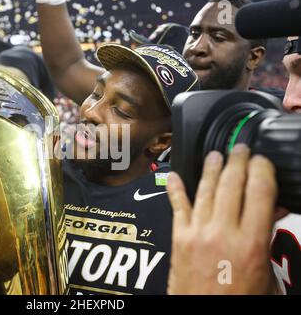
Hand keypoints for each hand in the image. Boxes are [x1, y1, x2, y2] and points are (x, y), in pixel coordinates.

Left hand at [166, 144, 277, 293]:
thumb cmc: (238, 299)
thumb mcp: (266, 275)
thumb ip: (267, 239)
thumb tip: (272, 211)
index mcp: (251, 242)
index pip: (260, 191)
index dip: (262, 169)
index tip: (263, 161)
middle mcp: (223, 232)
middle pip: (232, 184)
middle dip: (238, 161)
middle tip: (241, 149)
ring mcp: (198, 232)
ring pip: (206, 190)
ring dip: (212, 169)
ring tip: (216, 155)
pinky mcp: (179, 237)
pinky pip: (177, 206)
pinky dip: (176, 189)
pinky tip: (175, 175)